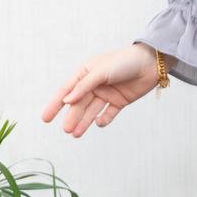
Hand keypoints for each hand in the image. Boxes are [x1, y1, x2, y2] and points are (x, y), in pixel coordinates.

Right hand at [42, 43, 173, 136]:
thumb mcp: (100, 72)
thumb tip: (66, 101)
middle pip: (79, 104)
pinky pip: (108, 113)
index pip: (67, 91)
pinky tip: (98, 123)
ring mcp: (107, 94)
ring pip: (91, 111)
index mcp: (85, 73)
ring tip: (76, 134)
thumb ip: (83, 87)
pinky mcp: (120, 102)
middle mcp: (94, 84)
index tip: (45, 118)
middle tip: (66, 130)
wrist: (150, 63)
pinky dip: (103, 120)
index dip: (55, 105)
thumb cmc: (124, 62)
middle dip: (72, 117)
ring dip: (84, 122)